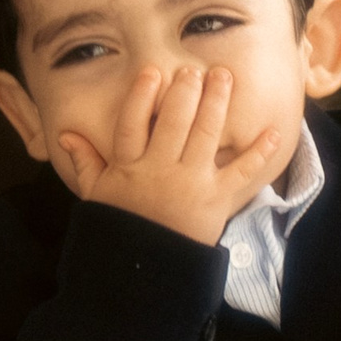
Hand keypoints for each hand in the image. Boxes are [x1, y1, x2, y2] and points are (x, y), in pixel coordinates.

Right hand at [51, 63, 294, 248]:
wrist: (147, 271)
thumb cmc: (123, 230)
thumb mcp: (98, 198)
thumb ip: (86, 164)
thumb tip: (66, 135)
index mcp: (130, 167)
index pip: (134, 122)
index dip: (143, 96)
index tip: (152, 72)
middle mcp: (161, 170)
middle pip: (174, 121)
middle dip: (186, 91)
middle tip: (194, 69)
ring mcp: (191, 183)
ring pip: (205, 135)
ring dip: (216, 103)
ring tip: (223, 76)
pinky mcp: (217, 200)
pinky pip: (241, 172)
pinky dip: (259, 152)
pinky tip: (274, 131)